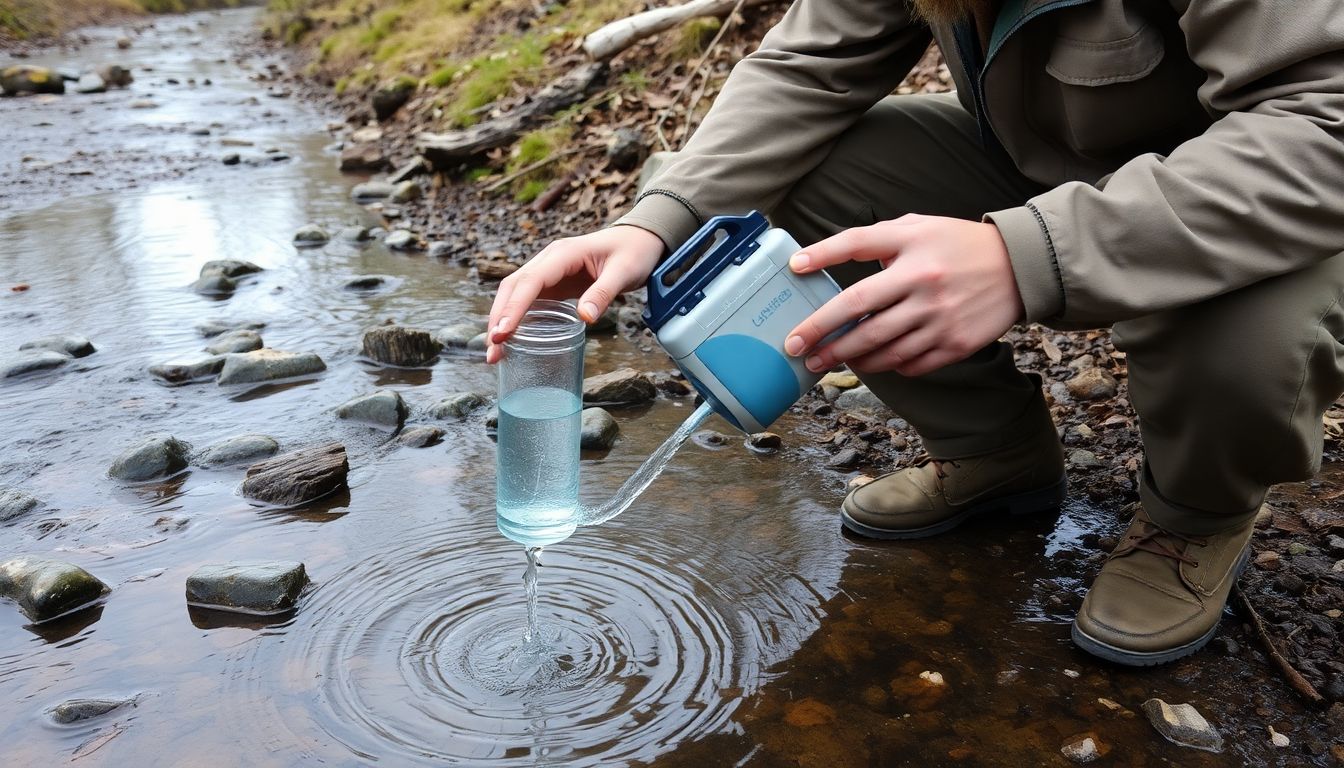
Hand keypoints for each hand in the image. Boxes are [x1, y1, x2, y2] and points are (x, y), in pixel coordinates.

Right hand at [485, 225, 664, 362]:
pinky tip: (512, 339)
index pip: (530, 281)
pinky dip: (517, 319)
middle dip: (498, 318)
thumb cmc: (634, 252)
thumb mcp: (624, 272)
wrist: (640, 239)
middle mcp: (549, 260)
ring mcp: (549, 271)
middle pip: (513, 287)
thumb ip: (603, 293)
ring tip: (496, 352)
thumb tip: (585, 318)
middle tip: (493, 350)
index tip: (502, 333)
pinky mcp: (554, 283)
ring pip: (516, 294)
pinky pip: (529, 300)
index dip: (513, 308)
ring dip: (502, 320)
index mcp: (563, 254)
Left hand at [783, 215, 1023, 376]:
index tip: (794, 268)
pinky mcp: (956, 345)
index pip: (858, 251)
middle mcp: (925, 287)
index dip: (823, 257)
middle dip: (823, 337)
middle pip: (862, 317)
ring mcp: (941, 320)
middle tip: (797, 349)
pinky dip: (888, 366)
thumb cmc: (959, 244)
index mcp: (913, 253)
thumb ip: (874, 238)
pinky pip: (910, 365)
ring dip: (850, 359)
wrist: (1021, 267)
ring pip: (883, 350)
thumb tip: (825, 256)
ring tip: (828, 361)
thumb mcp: (918, 227)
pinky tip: (873, 362)